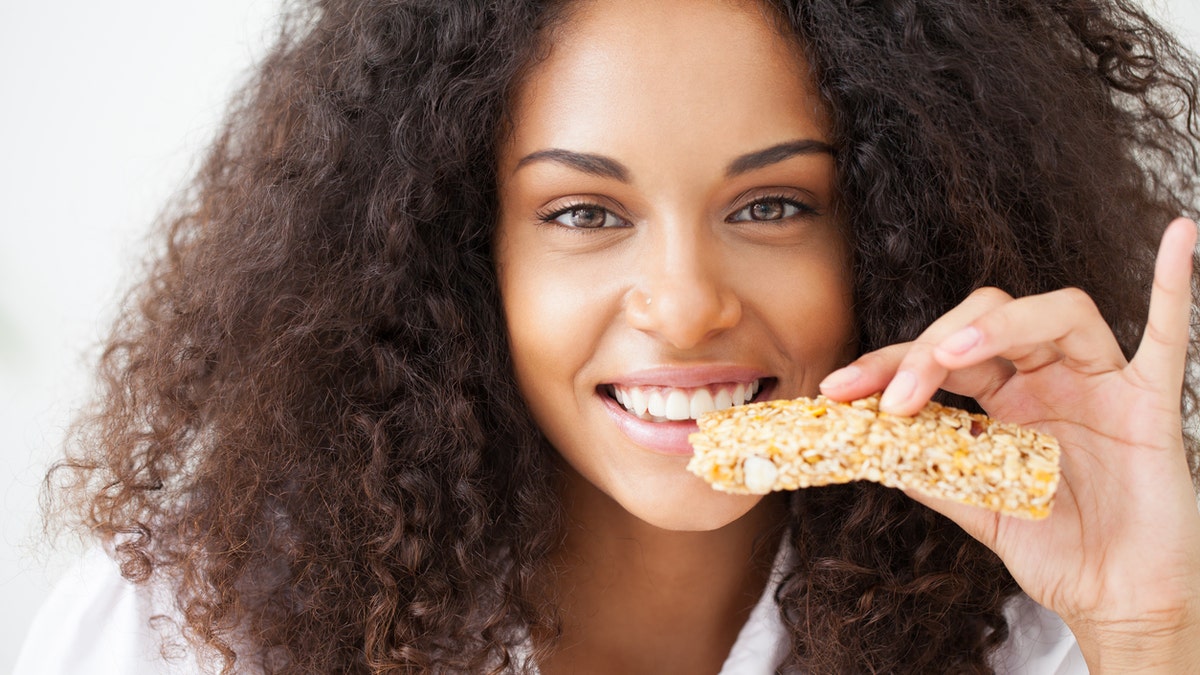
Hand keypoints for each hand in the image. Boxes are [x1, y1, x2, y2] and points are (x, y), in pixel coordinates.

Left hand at [819, 218, 1199, 671]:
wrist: (1119, 602)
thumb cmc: (1057, 552)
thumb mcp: (976, 508)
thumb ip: (930, 472)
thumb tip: (864, 443)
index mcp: (1006, 398)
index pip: (942, 357)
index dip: (888, 364)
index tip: (836, 388)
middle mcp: (1050, 378)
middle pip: (990, 321)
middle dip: (931, 349)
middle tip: (890, 395)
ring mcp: (1101, 385)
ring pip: (1058, 314)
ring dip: (1001, 325)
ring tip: (949, 356)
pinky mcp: (1151, 406)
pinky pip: (1170, 337)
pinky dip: (1172, 286)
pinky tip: (1178, 236)